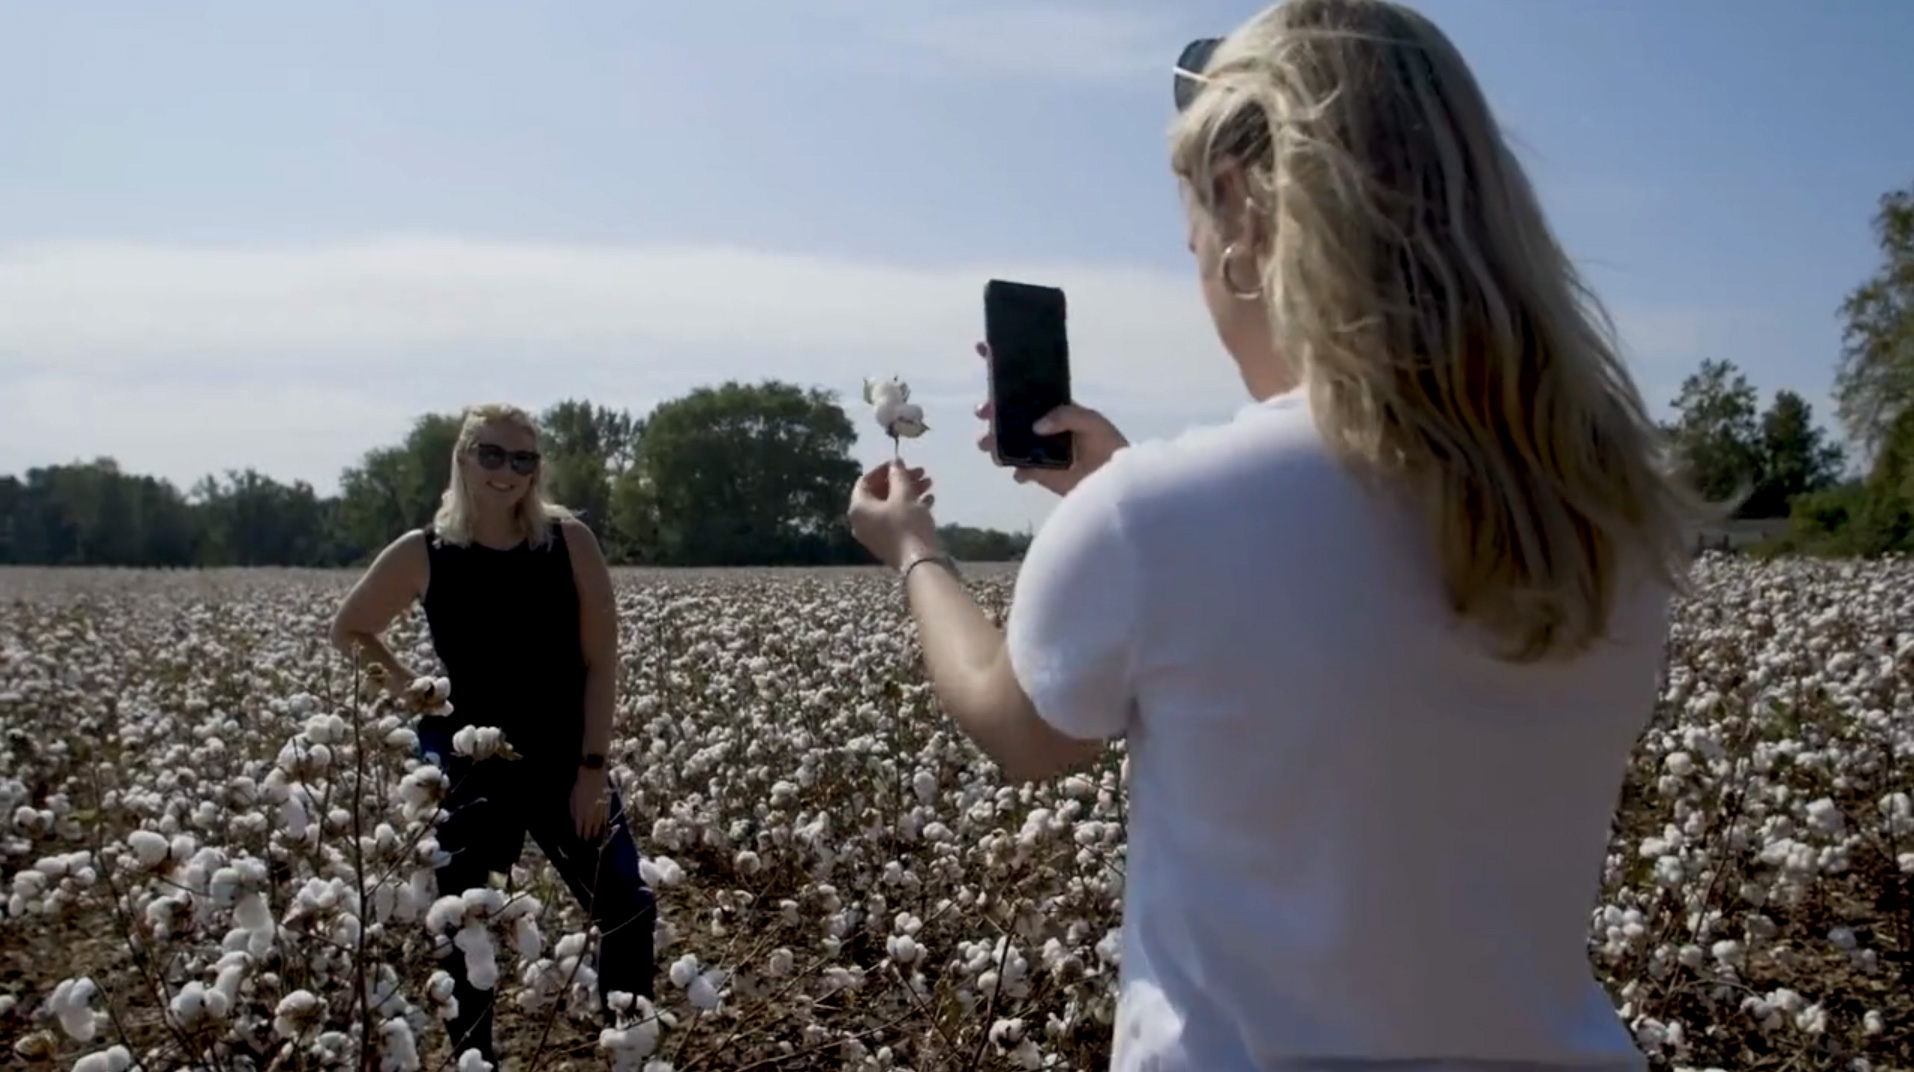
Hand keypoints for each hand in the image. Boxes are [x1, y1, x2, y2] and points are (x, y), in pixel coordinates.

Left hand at [571, 766, 609, 839]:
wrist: (593, 776)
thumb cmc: (580, 787)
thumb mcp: (572, 800)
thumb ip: (573, 813)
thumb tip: (574, 822)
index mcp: (580, 814)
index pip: (580, 829)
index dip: (579, 835)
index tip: (579, 839)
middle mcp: (590, 816)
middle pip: (589, 830)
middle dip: (587, 836)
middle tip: (586, 842)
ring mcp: (599, 812)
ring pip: (598, 827)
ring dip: (595, 833)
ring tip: (594, 838)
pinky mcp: (606, 807)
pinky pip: (604, 820)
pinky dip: (602, 826)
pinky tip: (602, 829)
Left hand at [847, 460, 938, 568]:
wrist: (919, 562)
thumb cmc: (907, 524)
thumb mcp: (904, 495)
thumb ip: (898, 475)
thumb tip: (895, 463)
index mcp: (858, 508)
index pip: (866, 481)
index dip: (884, 469)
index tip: (901, 462)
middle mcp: (861, 522)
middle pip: (880, 493)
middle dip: (901, 480)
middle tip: (921, 472)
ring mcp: (874, 534)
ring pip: (890, 506)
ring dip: (909, 492)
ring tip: (930, 483)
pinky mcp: (888, 543)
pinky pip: (895, 519)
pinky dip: (910, 508)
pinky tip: (929, 500)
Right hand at [973, 342, 1128, 496]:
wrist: (1113, 479)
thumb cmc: (1106, 444)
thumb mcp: (1092, 421)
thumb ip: (1066, 416)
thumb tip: (1036, 426)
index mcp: (1050, 404)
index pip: (1024, 381)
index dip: (1002, 365)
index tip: (982, 348)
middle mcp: (1037, 423)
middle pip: (1004, 411)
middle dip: (988, 408)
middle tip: (985, 411)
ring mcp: (1034, 448)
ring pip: (1002, 440)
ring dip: (990, 440)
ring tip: (988, 444)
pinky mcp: (1035, 472)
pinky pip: (1017, 469)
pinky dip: (1016, 470)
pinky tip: (1023, 472)